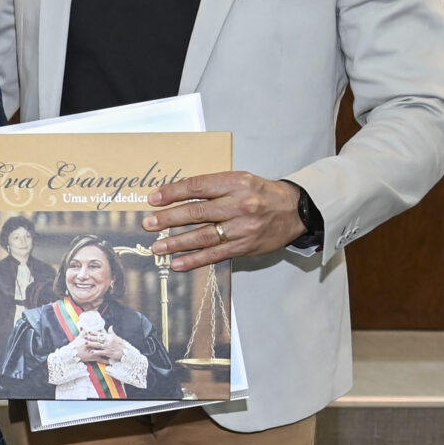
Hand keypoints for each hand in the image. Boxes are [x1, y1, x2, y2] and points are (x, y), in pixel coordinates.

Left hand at [143, 170, 303, 269]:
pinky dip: (194, 260)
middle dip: (169, 219)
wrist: (295, 210)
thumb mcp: (241, 180)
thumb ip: (214, 187)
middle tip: (148, 224)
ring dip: (177, 243)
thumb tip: (178, 196)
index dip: (173, 193)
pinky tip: (177, 263)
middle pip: (197, 212)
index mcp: (237, 183)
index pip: (198, 187)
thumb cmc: (262, 194)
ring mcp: (242, 228)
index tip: (154, 198)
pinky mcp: (245, 247)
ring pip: (203, 236)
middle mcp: (240, 204)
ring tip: (157, 246)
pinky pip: (215, 255)